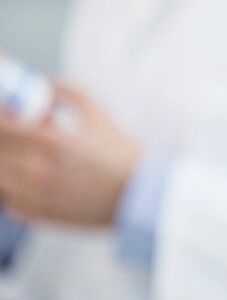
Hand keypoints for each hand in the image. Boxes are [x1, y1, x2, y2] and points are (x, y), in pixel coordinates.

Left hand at [0, 85, 140, 226]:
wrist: (139, 195)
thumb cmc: (121, 155)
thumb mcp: (100, 115)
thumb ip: (69, 93)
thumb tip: (44, 84)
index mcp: (52, 143)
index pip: (2, 128)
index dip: (1, 118)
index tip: (8, 113)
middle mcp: (38, 171)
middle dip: (5, 137)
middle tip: (18, 131)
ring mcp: (37, 196)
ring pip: (0, 177)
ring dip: (7, 162)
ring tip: (28, 155)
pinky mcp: (40, 214)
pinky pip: (10, 201)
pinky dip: (14, 187)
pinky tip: (33, 179)